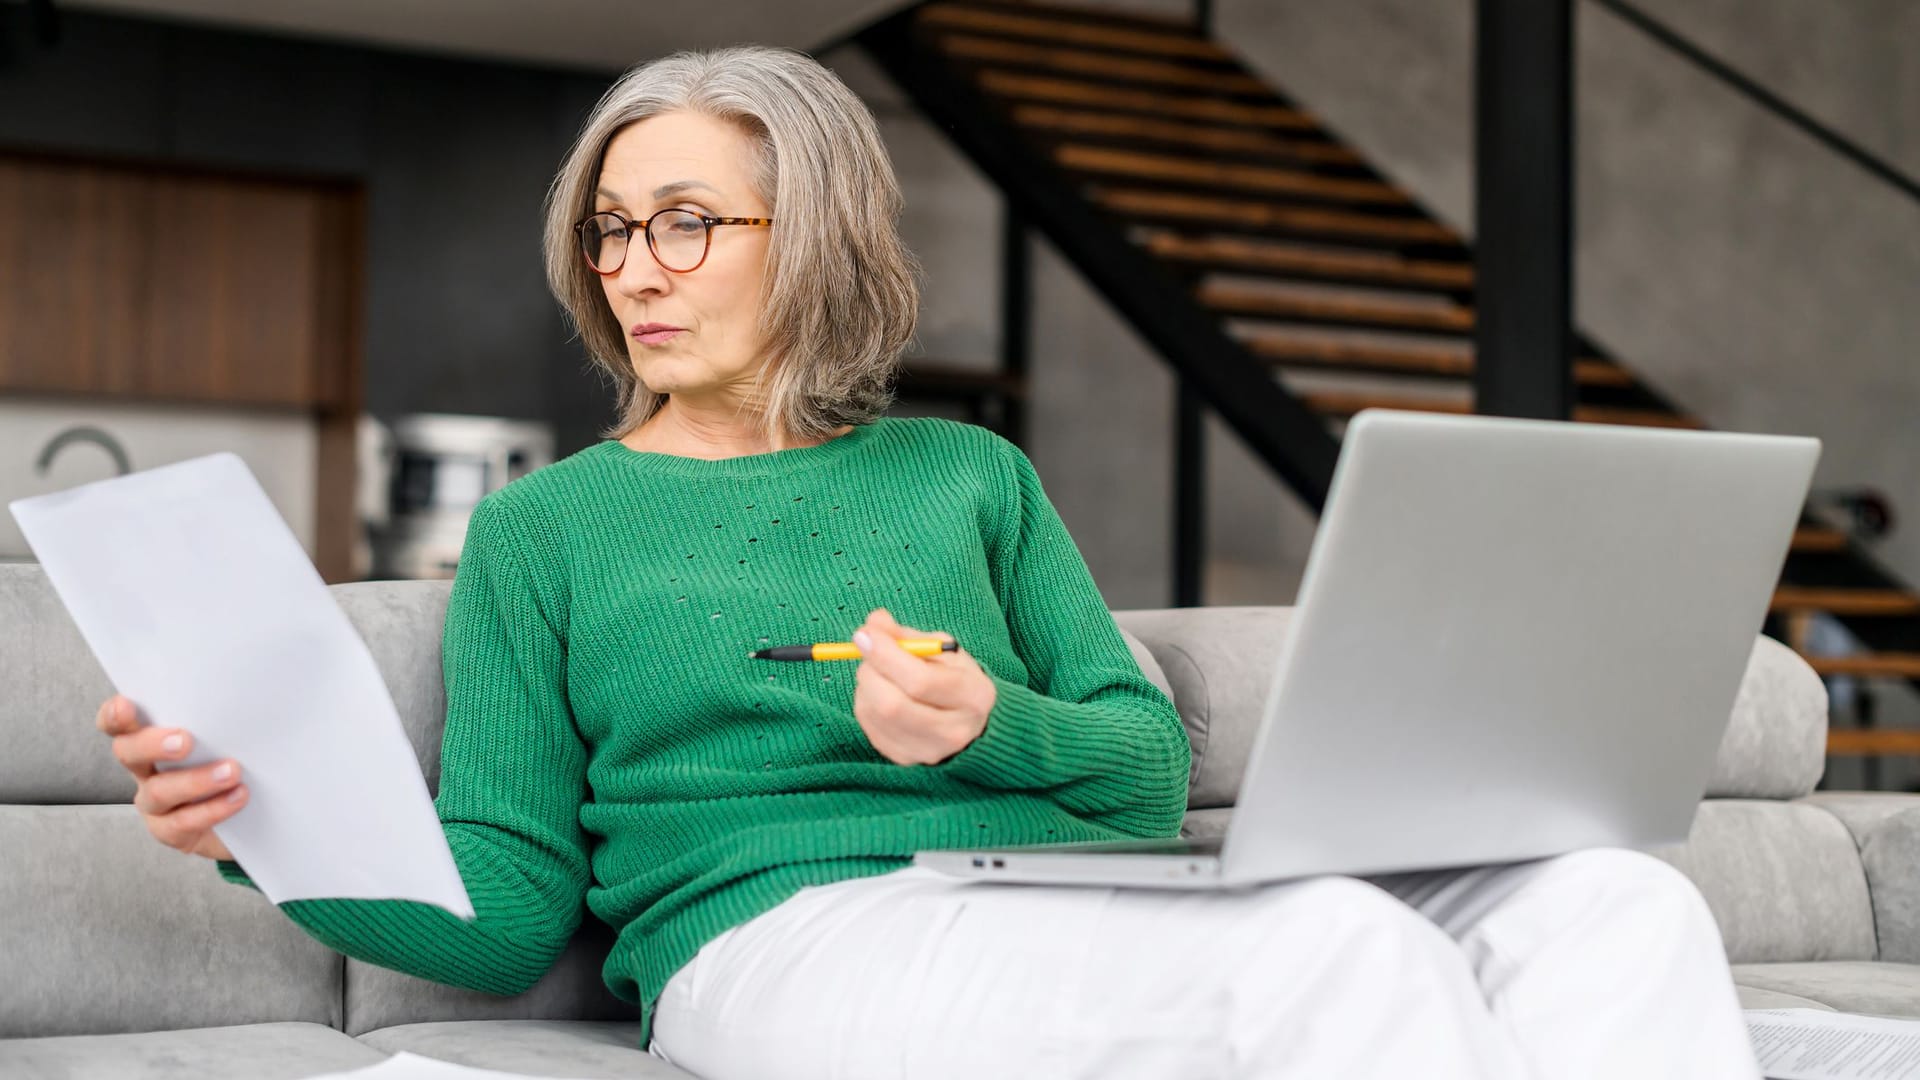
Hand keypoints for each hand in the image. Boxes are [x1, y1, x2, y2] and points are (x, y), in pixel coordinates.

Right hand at [96, 694, 245, 861]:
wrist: (250, 816)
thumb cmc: (234, 762)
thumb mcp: (226, 737)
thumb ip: (219, 720)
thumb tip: (248, 694)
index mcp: (152, 739)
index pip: (119, 723)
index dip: (114, 715)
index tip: (125, 706)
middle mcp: (145, 770)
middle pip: (128, 753)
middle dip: (151, 745)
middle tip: (185, 741)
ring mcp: (154, 803)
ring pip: (158, 792)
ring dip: (195, 780)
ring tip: (231, 771)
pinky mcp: (171, 831)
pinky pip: (183, 822)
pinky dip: (213, 808)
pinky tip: (238, 796)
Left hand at [851, 608, 995, 764]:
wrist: (969, 722)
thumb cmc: (954, 677)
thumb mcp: (941, 649)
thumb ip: (907, 636)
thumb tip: (873, 623)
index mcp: (974, 696)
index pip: (921, 680)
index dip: (886, 655)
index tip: (865, 634)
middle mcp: (955, 731)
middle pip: (893, 705)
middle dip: (870, 671)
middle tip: (867, 651)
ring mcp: (929, 751)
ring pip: (877, 715)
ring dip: (865, 685)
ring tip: (878, 671)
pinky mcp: (907, 760)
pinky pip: (870, 728)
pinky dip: (865, 702)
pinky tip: (880, 692)